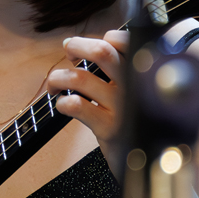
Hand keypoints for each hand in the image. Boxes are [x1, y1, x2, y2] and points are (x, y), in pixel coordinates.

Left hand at [47, 30, 128, 145]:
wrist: (144, 159)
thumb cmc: (130, 119)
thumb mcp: (132, 90)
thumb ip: (115, 68)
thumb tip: (73, 44)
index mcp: (139, 73)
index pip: (122, 42)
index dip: (101, 38)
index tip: (84, 48)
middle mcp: (134, 86)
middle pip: (102, 52)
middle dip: (76, 46)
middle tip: (68, 53)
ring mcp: (122, 108)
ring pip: (80, 78)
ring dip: (58, 77)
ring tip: (54, 84)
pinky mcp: (110, 128)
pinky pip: (77, 105)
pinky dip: (62, 102)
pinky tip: (62, 105)